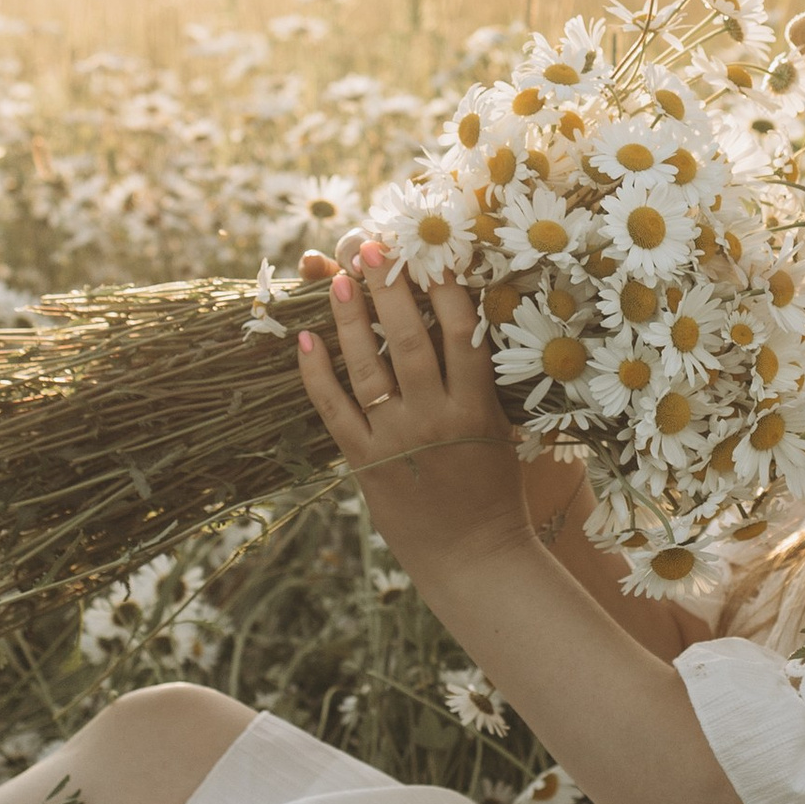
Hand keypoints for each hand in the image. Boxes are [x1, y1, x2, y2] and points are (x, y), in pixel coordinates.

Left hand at [296, 243, 529, 583]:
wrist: (473, 557)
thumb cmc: (495, 490)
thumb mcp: (499, 431)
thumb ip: (477, 382)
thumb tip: (456, 321)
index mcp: (476, 409)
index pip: (462, 333)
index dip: (445, 288)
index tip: (430, 253)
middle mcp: (436, 419)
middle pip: (412, 338)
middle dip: (390, 287)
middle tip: (374, 246)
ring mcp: (397, 440)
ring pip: (368, 367)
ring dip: (351, 318)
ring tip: (339, 278)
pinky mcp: (364, 462)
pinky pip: (333, 409)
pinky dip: (316, 373)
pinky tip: (305, 339)